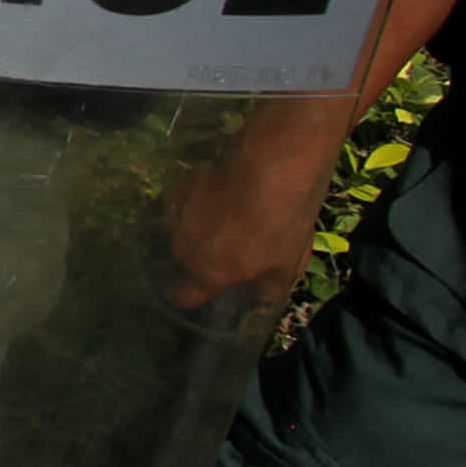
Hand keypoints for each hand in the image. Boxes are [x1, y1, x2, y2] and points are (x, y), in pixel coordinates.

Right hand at [163, 121, 334, 311]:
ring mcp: (178, 213)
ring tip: (224, 218)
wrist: (270, 167)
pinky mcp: (180, 185)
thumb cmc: (281, 224)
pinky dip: (197, 204)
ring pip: (181, 230)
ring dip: (197, 229)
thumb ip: (268, 290)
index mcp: (208, 272)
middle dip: (200, 258)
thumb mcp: (287, 265)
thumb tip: (256, 299)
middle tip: (228, 249)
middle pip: (184, 260)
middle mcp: (184, 246)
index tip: (202, 292)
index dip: (188, 297)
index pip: (181, 296)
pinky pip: (183, 203)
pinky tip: (220, 194)